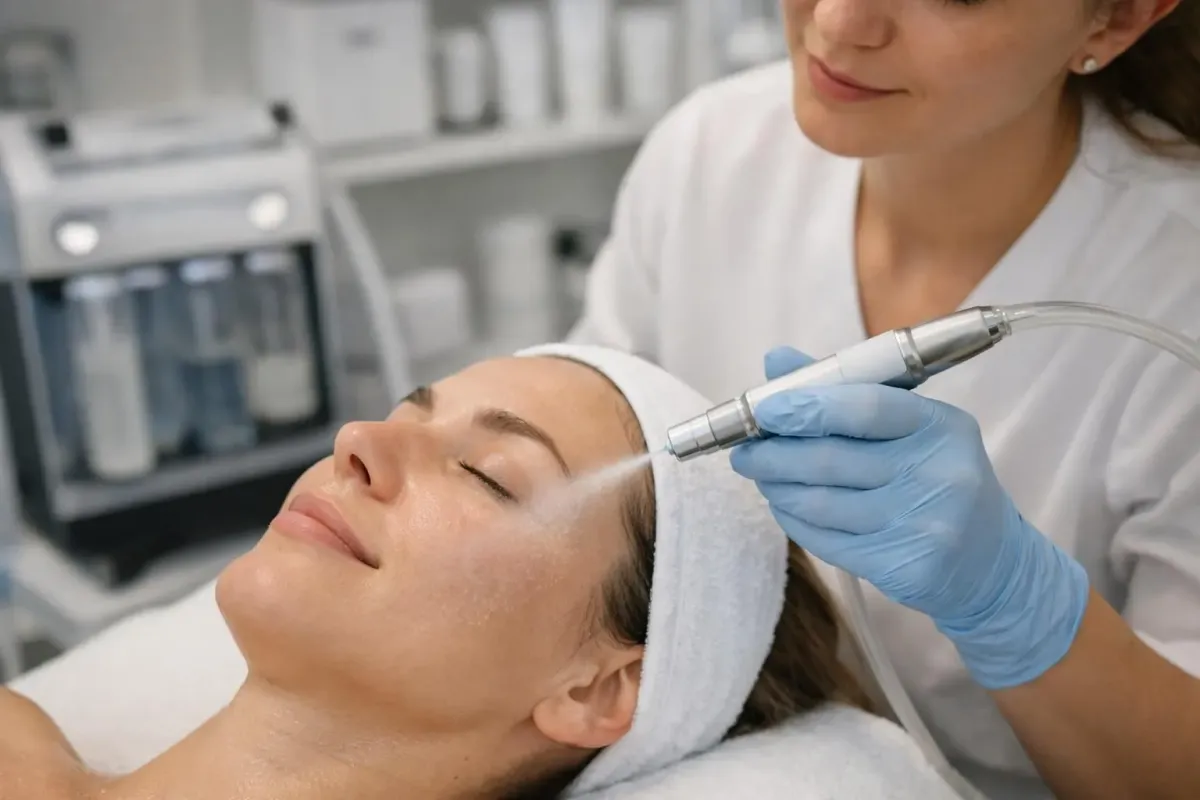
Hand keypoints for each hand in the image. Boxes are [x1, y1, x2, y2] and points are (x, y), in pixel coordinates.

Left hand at [730, 347, 1089, 689]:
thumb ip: (844, 391)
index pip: (865, 407)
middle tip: (743, 450)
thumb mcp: (911, 427)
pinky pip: (827, 540)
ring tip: (760, 476)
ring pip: (822, 503)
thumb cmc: (939, 480)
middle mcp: (938, 474)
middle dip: (773, 454)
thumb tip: (777, 361)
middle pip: (831, 459)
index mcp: (940, 426)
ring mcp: (923, 525)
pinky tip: (784, 506)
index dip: (806, 407)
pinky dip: (795, 520)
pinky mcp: (903, 566)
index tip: (764, 410)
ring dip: (777, 488)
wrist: (989, 564)